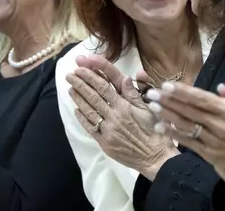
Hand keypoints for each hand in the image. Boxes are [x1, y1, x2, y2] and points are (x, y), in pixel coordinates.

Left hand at [66, 55, 178, 179]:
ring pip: (89, 111)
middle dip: (80, 84)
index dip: (91, 76)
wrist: (155, 157)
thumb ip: (134, 94)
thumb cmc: (155, 130)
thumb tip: (125, 77)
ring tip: (70, 88)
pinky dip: (82, 118)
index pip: (104, 87)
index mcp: (124, 106)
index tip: (80, 68)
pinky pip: (91, 128)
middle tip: (69, 75)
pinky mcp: (105, 143)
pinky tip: (76, 110)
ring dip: (78, 99)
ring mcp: (108, 130)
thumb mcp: (148, 109)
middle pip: (93, 97)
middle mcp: (114, 116)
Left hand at [148, 55, 224, 174]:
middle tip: (151, 93)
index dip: (183, 92)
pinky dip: (173, 134)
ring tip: (152, 107)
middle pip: (189, 111)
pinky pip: (188, 143)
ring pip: (186, 126)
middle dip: (168, 102)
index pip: (201, 99)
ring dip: (168, 116)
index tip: (166, 85)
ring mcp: (212, 141)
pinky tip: (160, 127)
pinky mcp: (209, 154)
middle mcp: (219, 125)